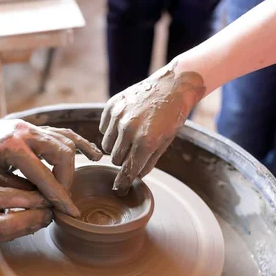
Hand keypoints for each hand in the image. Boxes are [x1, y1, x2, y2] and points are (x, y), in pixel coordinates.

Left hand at [0, 116, 102, 217]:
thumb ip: (18, 192)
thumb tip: (43, 205)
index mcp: (13, 146)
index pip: (45, 175)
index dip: (59, 196)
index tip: (70, 212)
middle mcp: (26, 132)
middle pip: (63, 154)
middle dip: (67, 180)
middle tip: (61, 200)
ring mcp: (32, 127)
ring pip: (66, 142)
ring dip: (73, 165)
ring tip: (74, 185)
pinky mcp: (34, 127)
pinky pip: (62, 133)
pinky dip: (78, 143)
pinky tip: (93, 154)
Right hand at [0, 162, 52, 241]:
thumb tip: (8, 183)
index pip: (2, 198)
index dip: (28, 198)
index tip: (48, 194)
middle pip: (7, 225)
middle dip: (33, 220)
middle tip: (53, 211)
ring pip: (0, 236)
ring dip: (25, 230)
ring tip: (44, 220)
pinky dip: (10, 233)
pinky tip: (22, 227)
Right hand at [100, 63, 204, 194]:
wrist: (172, 85)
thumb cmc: (172, 115)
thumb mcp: (165, 142)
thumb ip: (149, 161)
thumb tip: (134, 177)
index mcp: (146, 140)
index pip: (128, 170)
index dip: (123, 183)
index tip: (120, 190)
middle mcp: (129, 128)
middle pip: (115, 159)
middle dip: (122, 160)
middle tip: (132, 152)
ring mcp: (119, 116)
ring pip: (106, 146)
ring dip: (115, 146)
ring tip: (128, 137)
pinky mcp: (112, 105)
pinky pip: (103, 128)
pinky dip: (111, 131)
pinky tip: (124, 124)